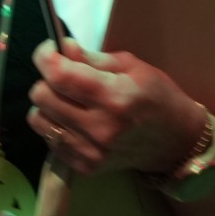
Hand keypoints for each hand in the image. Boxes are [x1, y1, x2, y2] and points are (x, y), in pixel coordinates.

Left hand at [25, 39, 205, 177]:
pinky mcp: (86, 167)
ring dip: (47, 104)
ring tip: (68, 99)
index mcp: (114, 98)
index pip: (59, 75)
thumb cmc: (157, 96)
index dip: (45, 57)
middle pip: (41, 96)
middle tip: (64, 75)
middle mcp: (99, 128)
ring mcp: (91, 152)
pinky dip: (56, 125)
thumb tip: (62, 47)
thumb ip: (92, 58)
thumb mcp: (132, 66)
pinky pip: (49, 140)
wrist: (176, 142)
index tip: (50, 50)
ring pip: (38, 119)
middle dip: (47, 79)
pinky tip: (75, 119)